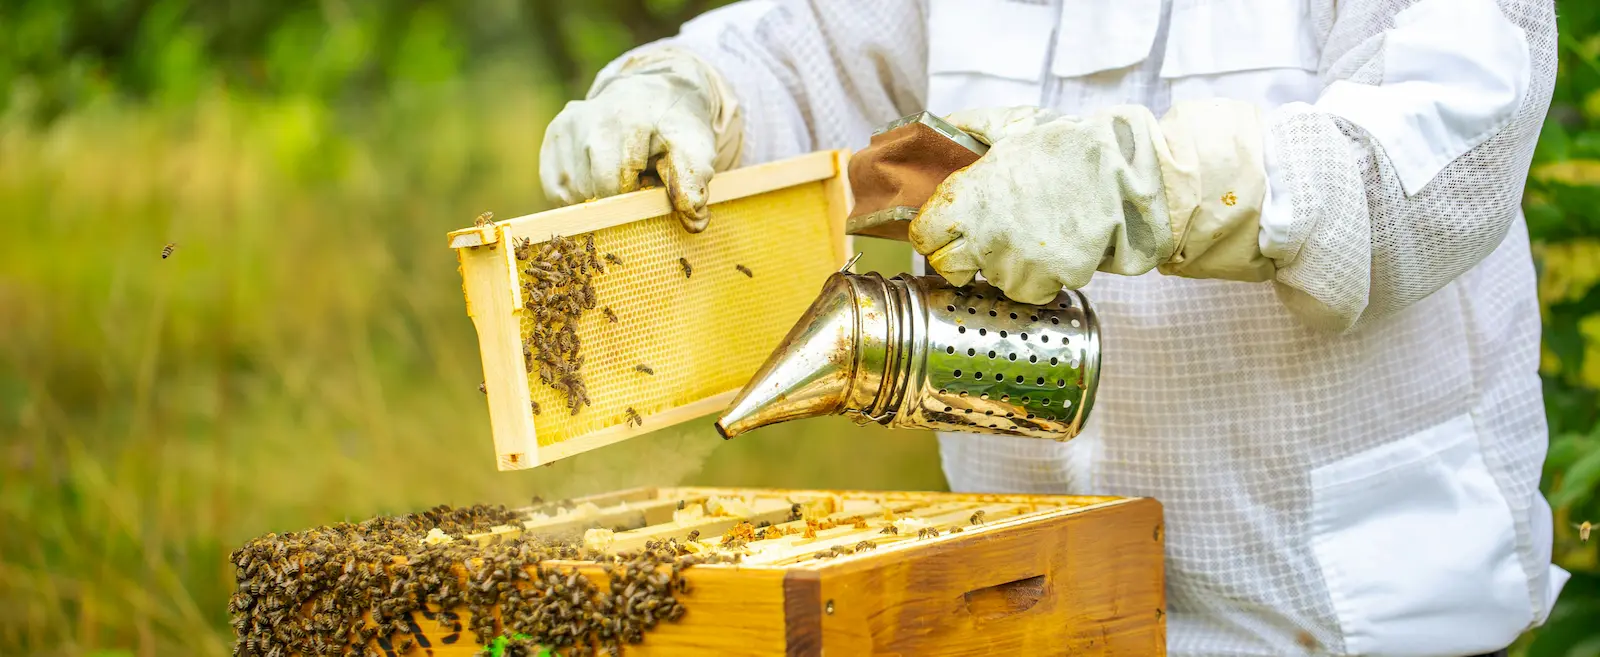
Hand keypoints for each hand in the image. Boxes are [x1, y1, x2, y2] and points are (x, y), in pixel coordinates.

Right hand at [539, 48, 741, 232]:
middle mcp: (589, 118)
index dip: (635, 199)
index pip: (617, 186)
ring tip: (621, 174)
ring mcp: (566, 124)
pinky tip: (599, 177)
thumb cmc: (675, 126)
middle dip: (618, 198)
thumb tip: (694, 221)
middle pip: (594, 191)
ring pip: (573, 194)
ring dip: (598, 197)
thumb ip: (694, 182)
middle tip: (639, 180)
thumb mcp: (695, 148)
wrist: (654, 91)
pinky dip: (578, 194)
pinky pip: (556, 188)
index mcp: (627, 119)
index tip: (650, 187)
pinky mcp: (553, 134)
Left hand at [909, 101, 1273, 304]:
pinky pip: (1027, 291)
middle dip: (960, 255)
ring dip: (1004, 264)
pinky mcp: (1044, 282)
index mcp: (967, 200)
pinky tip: (1051, 250)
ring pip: (991, 280)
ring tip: (1030, 234)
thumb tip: (940, 128)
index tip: (946, 228)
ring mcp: (1013, 264)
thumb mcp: (1014, 125)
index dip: (933, 233)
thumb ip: (969, 128)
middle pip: (947, 268)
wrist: (1124, 176)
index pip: (922, 237)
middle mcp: (983, 237)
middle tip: (985, 237)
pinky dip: (1037, 277)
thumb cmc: (1068, 147)